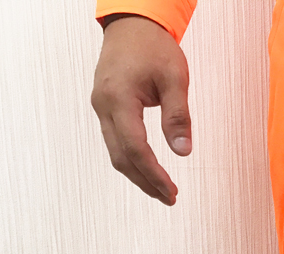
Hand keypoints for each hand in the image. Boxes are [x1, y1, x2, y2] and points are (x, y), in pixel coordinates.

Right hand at [91, 15, 191, 205]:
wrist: (131, 25)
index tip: (171, 191)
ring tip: (161, 190)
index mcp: (119, 98)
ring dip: (138, 174)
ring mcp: (101, 108)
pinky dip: (132, 159)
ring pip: (115, 153)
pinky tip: (148, 170)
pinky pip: (115, 142)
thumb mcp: (174, 78)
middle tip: (169, 197)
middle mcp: (103, 106)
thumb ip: (178, 116)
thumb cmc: (152, 47)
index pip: (136, 148)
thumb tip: (183, 151)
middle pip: (121, 157)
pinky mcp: (105, 108)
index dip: (153, 174)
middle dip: (145, 181)